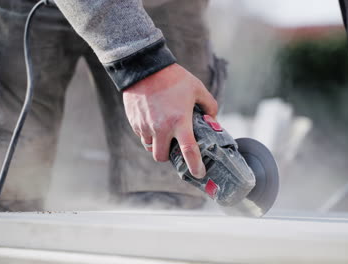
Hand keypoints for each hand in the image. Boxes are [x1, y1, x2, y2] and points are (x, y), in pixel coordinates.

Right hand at [122, 63, 217, 178]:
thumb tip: (213, 120)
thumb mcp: (198, 89)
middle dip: (169, 157)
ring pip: (149, 147)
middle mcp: (161, 128)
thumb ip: (210, 105)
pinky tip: (154, 120)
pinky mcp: (134, 122)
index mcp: (179, 122)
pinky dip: (148, 134)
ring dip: (157, 145)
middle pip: (162, 158)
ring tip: (163, 131)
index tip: (199, 174)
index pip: (188, 151)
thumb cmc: (174, 78)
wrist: (145, 67)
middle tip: (174, 146)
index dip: (195, 166)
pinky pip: (141, 135)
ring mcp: (145, 126)